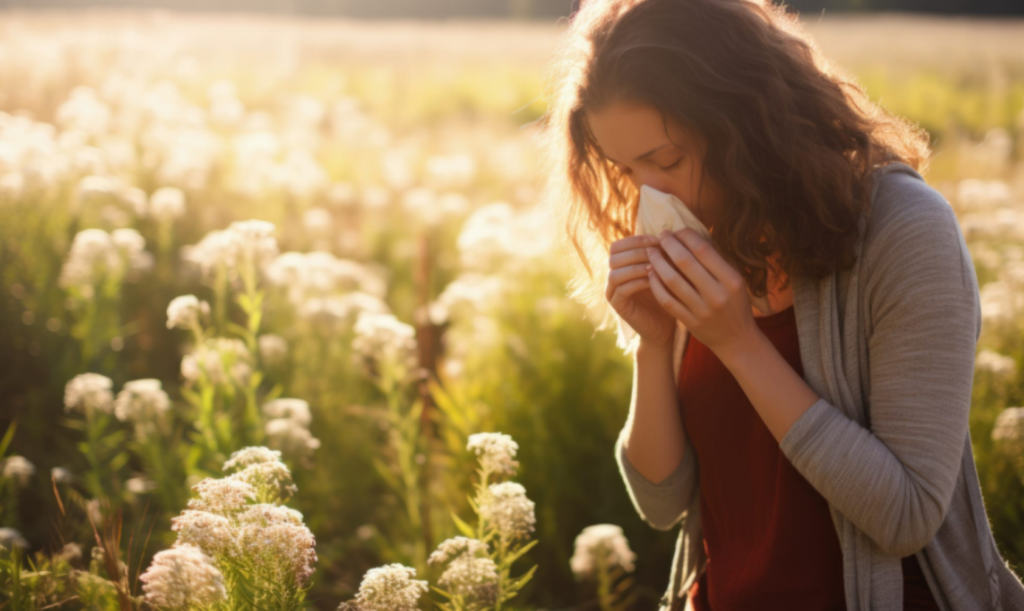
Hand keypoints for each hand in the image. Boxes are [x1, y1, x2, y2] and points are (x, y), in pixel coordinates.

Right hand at [606, 234, 675, 350]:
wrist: (664, 328)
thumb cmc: (668, 296)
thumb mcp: (666, 272)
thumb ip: (662, 256)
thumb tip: (670, 235)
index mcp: (622, 266)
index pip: (619, 245)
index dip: (637, 239)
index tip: (659, 240)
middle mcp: (613, 276)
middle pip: (614, 255)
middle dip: (637, 251)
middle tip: (657, 252)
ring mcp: (613, 292)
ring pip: (615, 272)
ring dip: (636, 266)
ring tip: (656, 266)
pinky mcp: (618, 306)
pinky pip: (621, 289)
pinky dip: (637, 282)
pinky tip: (653, 280)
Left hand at [645, 227, 759, 359]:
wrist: (737, 340)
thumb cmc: (735, 304)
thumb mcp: (735, 281)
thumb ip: (716, 262)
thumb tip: (691, 236)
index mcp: (731, 280)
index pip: (703, 250)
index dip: (686, 236)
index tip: (677, 230)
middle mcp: (717, 295)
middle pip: (685, 262)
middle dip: (669, 244)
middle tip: (661, 235)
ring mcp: (702, 310)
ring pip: (672, 280)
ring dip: (658, 262)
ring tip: (651, 251)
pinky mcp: (689, 322)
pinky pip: (666, 299)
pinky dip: (656, 284)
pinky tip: (651, 273)